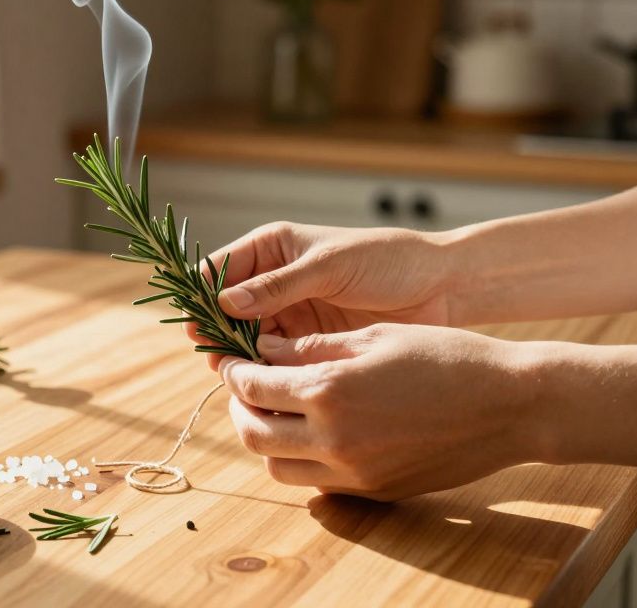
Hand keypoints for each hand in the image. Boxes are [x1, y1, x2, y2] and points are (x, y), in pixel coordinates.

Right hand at [187, 222, 452, 367]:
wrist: (440, 286)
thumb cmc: (387, 260)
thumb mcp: (329, 267)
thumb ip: (279, 286)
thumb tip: (225, 302)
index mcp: (271, 249)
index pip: (218, 270)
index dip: (201, 298)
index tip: (196, 327)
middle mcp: (273, 281)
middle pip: (225, 311)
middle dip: (217, 334)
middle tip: (217, 362)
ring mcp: (290, 314)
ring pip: (246, 339)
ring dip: (239, 358)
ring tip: (237, 379)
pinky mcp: (309, 343)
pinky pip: (274, 360)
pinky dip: (265, 373)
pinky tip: (263, 387)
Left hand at [219, 324, 542, 500]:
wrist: (510, 405)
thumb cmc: (445, 356)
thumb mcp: (373, 336)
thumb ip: (311, 346)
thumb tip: (264, 348)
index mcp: (328, 390)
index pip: (252, 387)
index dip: (234, 371)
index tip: (232, 360)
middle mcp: (332, 438)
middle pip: (252, 434)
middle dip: (239, 408)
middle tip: (245, 388)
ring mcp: (353, 472)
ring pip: (276, 467)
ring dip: (265, 439)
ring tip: (276, 412)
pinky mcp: (373, 491)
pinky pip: (315, 483)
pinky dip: (299, 461)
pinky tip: (313, 433)